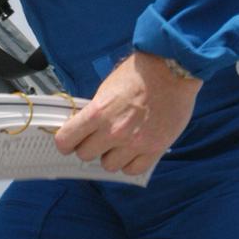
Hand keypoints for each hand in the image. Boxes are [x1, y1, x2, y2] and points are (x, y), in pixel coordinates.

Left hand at [54, 51, 201, 175]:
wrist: (173, 69)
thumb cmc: (139, 73)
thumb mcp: (107, 88)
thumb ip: (94, 111)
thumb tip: (84, 128)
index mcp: (97, 112)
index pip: (66, 140)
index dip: (65, 142)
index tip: (69, 141)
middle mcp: (114, 131)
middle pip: (85, 155)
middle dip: (89, 147)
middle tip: (98, 139)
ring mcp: (135, 143)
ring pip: (109, 166)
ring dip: (111, 156)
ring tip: (119, 144)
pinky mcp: (154, 149)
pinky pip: (133, 169)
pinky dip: (130, 163)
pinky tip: (133, 151)